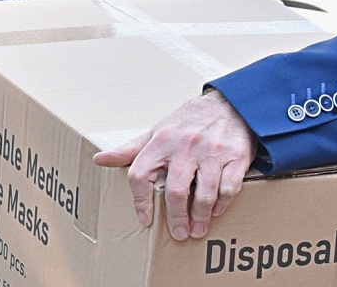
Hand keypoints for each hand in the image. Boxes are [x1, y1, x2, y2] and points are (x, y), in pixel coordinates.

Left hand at [92, 89, 254, 239]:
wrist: (231, 103)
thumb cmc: (190, 121)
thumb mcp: (158, 131)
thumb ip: (131, 149)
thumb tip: (100, 159)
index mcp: (163, 141)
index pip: (141, 175)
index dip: (140, 201)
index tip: (145, 219)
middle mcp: (187, 146)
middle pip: (176, 191)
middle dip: (176, 218)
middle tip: (179, 233)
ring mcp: (213, 152)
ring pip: (205, 194)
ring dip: (200, 217)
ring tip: (197, 229)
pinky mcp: (236, 156)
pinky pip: (229, 188)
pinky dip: (222, 203)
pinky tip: (216, 210)